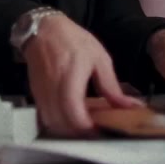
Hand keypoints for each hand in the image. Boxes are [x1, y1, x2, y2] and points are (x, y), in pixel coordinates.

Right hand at [23, 15, 144, 135]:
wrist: (42, 29)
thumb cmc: (73, 41)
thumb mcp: (99, 59)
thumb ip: (111, 86)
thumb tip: (128, 106)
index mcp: (70, 79)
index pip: (75, 114)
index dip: (89, 128)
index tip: (104, 131)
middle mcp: (52, 90)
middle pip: (63, 124)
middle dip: (80, 133)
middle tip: (97, 131)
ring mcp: (41, 94)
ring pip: (53, 124)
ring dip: (69, 130)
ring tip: (85, 125)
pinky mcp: (36, 95)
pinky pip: (46, 117)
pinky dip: (59, 123)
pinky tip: (71, 117)